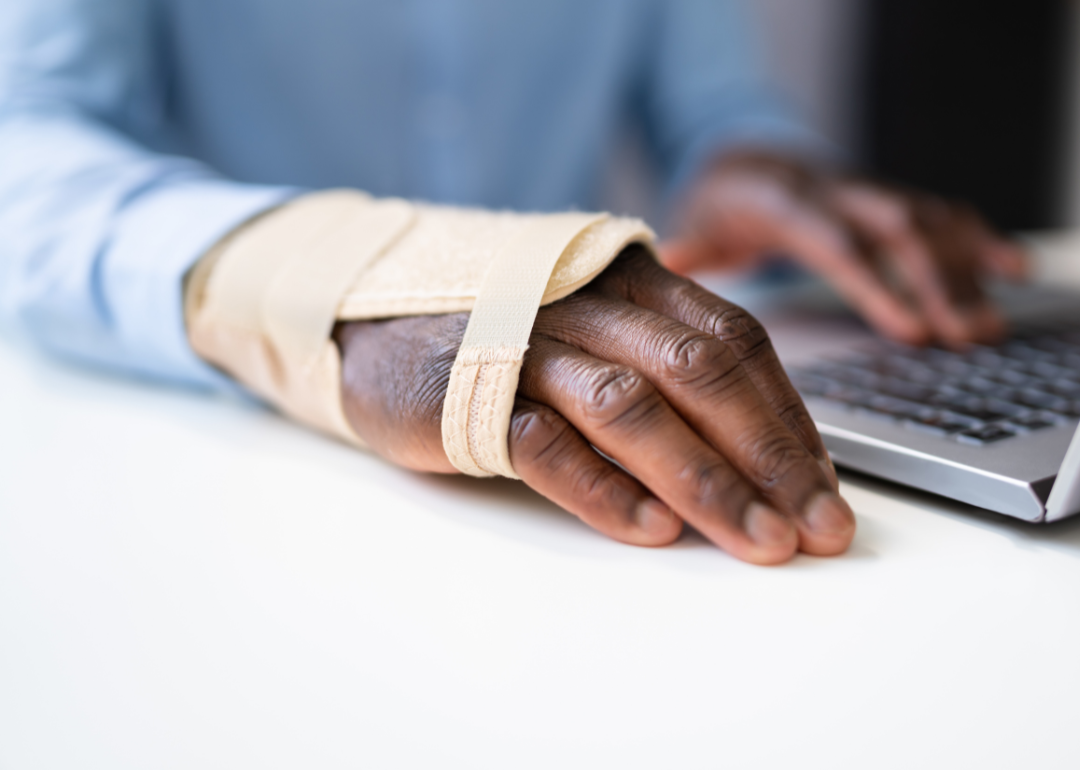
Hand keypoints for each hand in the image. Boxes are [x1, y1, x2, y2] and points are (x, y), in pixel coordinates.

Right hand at [335, 247, 854, 564]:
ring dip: (703, 479)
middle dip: (769, 454)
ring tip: (755, 540)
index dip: (789, 417)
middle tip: (815, 528)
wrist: (366, 322)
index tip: (825, 488)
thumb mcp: (588, 332)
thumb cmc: (499, 337)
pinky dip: (603, 489)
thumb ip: (661, 370)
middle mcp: (586, 300)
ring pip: (630, 405)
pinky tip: (651, 533)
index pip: (735, 341)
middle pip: (699, 371)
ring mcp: (525, 341)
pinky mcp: (468, 389)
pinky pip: (546, 443)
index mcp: (628, 280)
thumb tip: (757, 456)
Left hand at [660, 151, 1027, 346]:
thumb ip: (694, 244)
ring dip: (964, 270)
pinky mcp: (885, 201)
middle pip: (897, 231)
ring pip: (927, 222)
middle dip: (936, 282)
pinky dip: (977, 239)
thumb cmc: (721, 202)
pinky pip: (940, 213)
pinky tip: (1012, 269)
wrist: (745, 156)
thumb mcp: (698, 220)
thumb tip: (670, 258)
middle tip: (964, 336)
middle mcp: (835, 191)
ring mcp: (866, 194)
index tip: (912, 329)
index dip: (877, 285)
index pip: (838, 244)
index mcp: (787, 202)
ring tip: (989, 325)